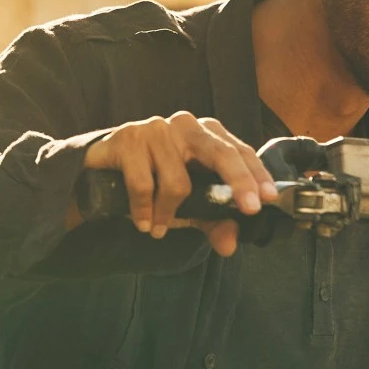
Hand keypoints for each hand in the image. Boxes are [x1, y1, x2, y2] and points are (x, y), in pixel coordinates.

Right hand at [82, 111, 278, 254]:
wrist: (101, 170)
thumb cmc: (153, 181)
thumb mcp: (188, 205)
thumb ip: (212, 220)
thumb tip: (230, 244)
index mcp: (205, 134)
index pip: (238, 151)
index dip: (256, 174)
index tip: (267, 199)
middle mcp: (184, 125)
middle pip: (220, 152)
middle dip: (238, 181)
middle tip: (248, 209)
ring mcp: (155, 129)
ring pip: (178, 181)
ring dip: (169, 214)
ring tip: (159, 226)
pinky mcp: (128, 139)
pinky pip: (144, 185)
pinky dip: (144, 211)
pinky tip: (143, 221)